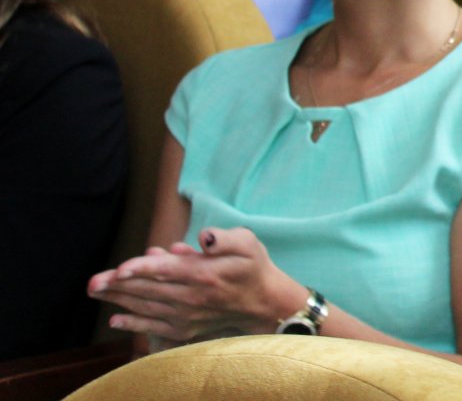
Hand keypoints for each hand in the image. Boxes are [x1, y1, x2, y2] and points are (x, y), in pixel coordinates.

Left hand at [87, 227, 305, 343]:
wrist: (265, 303)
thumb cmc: (253, 267)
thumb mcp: (248, 243)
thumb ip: (226, 238)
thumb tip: (204, 238)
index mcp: (203, 273)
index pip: (166, 269)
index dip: (141, 268)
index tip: (119, 269)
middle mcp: (191, 297)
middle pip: (148, 289)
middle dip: (117, 285)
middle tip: (92, 283)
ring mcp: (186, 315)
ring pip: (146, 306)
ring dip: (119, 300)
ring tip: (96, 292)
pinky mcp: (185, 328)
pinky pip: (154, 326)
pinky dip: (133, 324)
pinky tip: (115, 320)